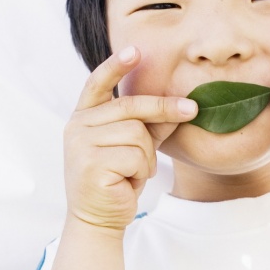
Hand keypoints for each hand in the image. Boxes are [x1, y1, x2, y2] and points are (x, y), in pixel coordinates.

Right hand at [64, 47, 197, 231]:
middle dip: (164, 108)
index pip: (97, 84)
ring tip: (134, 172)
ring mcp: (80, 144)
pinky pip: (134, 156)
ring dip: (147, 157)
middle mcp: (77, 126)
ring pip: (137, 134)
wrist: (99, 219)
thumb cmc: (118, 180)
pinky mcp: (90, 164)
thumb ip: (153, 124)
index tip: (136, 50)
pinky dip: (141, 171)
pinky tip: (127, 182)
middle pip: (130, 107)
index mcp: (84, 117)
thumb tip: (184, 104)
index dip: (115, 66)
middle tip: (192, 109)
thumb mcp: (137, 146)